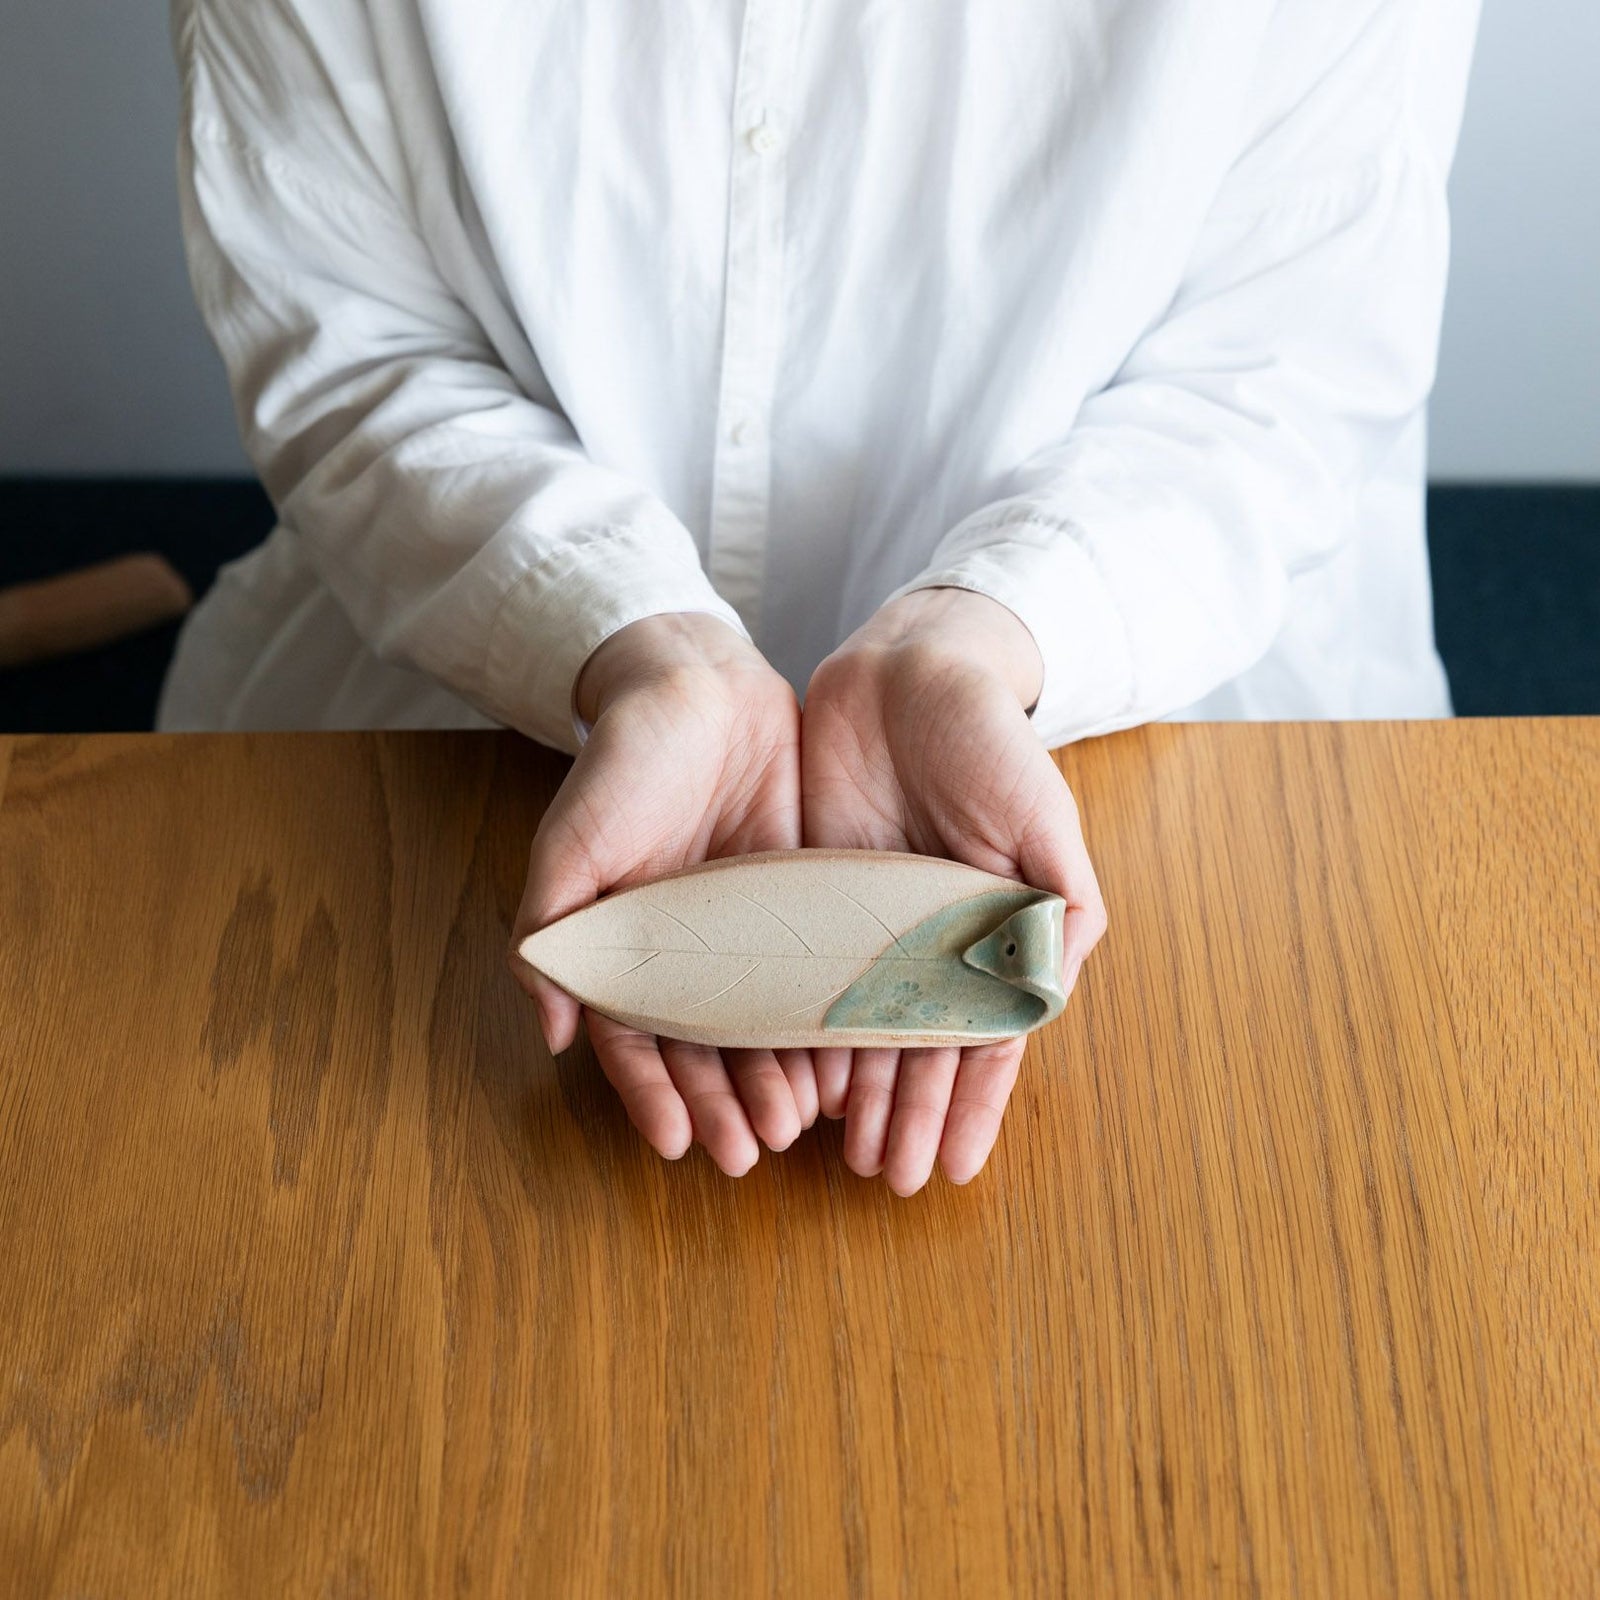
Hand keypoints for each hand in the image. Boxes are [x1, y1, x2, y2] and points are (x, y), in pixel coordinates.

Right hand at [510, 611, 818, 1173]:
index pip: (636, 1039)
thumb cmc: (623, 762)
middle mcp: (687, 952)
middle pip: (704, 1048)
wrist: (700, 687)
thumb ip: (549, 935)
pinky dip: (824, 1022)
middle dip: (723, 1103)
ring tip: (798, 1125)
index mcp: (625, 947)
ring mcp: (748, 933)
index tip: (674, 1144)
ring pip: (762, 1024)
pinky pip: (815, 974)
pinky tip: (843, 1063)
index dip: (652, 1094)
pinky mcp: (802, 902)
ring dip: (775, 1079)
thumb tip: (552, 1034)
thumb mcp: (570, 844)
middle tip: (751, 1150)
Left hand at [800, 586, 1105, 1193]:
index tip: (956, 1167)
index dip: (974, 1105)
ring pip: (860, 1026)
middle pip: (919, 1047)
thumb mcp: (1043, 815)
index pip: (986, 1038)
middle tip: (888, 1179)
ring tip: (841, 1153)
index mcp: (993, 930)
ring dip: (856, 1092)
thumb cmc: (989, 737)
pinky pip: (802, 976)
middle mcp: (930, 939)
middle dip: (909, 1115)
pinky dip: (801, 1029)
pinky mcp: (812, 895)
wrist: (907, 668)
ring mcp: (867, 923)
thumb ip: (1059, 905)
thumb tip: (1051, 997)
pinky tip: (793, 1078)